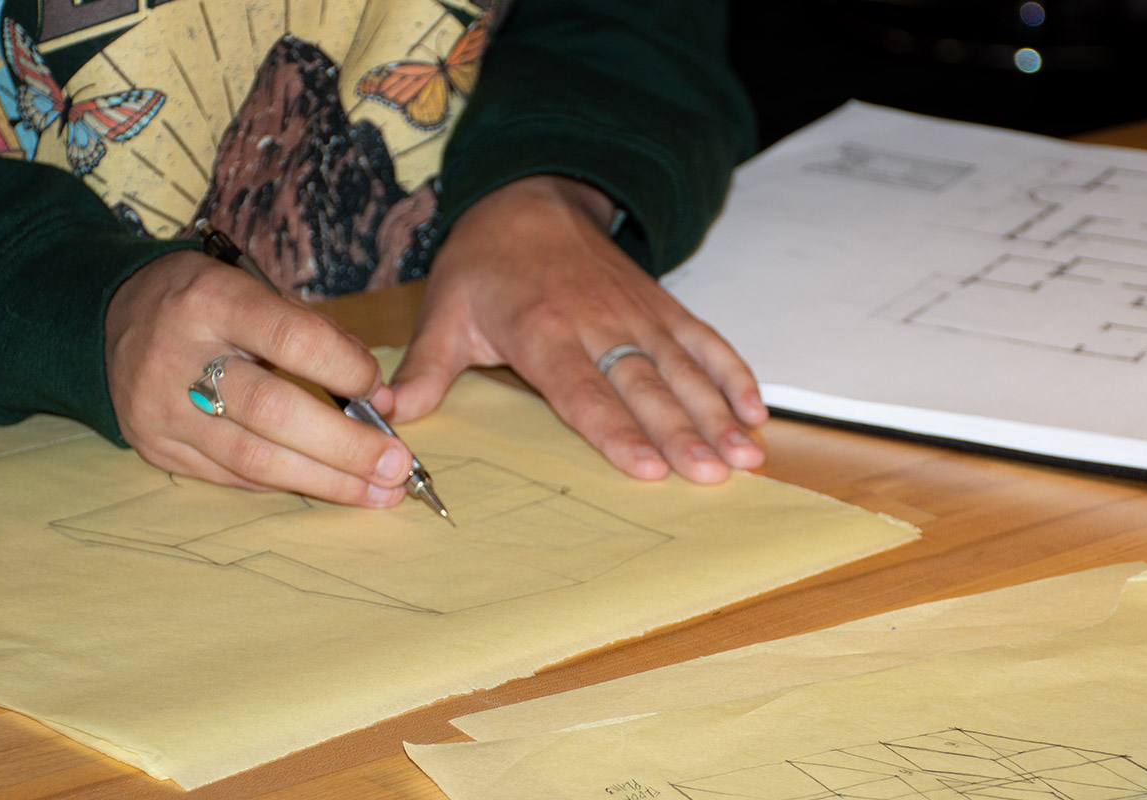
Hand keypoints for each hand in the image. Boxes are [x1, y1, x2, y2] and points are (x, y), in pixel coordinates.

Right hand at [103, 250, 416, 507]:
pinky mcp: (156, 448)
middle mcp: (178, 356)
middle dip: (346, 446)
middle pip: (273, 411)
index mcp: (210, 300)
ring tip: (379, 492)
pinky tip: (327, 486)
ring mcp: (161, 409)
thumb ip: (316, 334)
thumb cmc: (204, 302)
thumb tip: (377, 395)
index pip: (291, 339)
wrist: (106, 320)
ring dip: (327, 481)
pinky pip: (233, 475)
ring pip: (254, 458)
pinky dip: (287, 481)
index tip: (379, 391)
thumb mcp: (253, 288)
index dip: (345, 369)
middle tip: (398, 466)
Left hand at [389, 175, 768, 483]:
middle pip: (646, 388)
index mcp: (543, 331)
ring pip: (685, 370)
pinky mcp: (663, 309)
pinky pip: (706, 342)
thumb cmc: (487, 265)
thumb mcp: (445, 312)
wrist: (531, 198)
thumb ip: (425, 369)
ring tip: (744, 456)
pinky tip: (756, 412)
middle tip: (710, 474)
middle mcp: (599, 324)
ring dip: (717, 414)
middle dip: (682, 434)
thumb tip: (390, 413)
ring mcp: (638, 316)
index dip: (617, 430)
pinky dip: (734, 375)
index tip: (646, 466)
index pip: (584, 391)